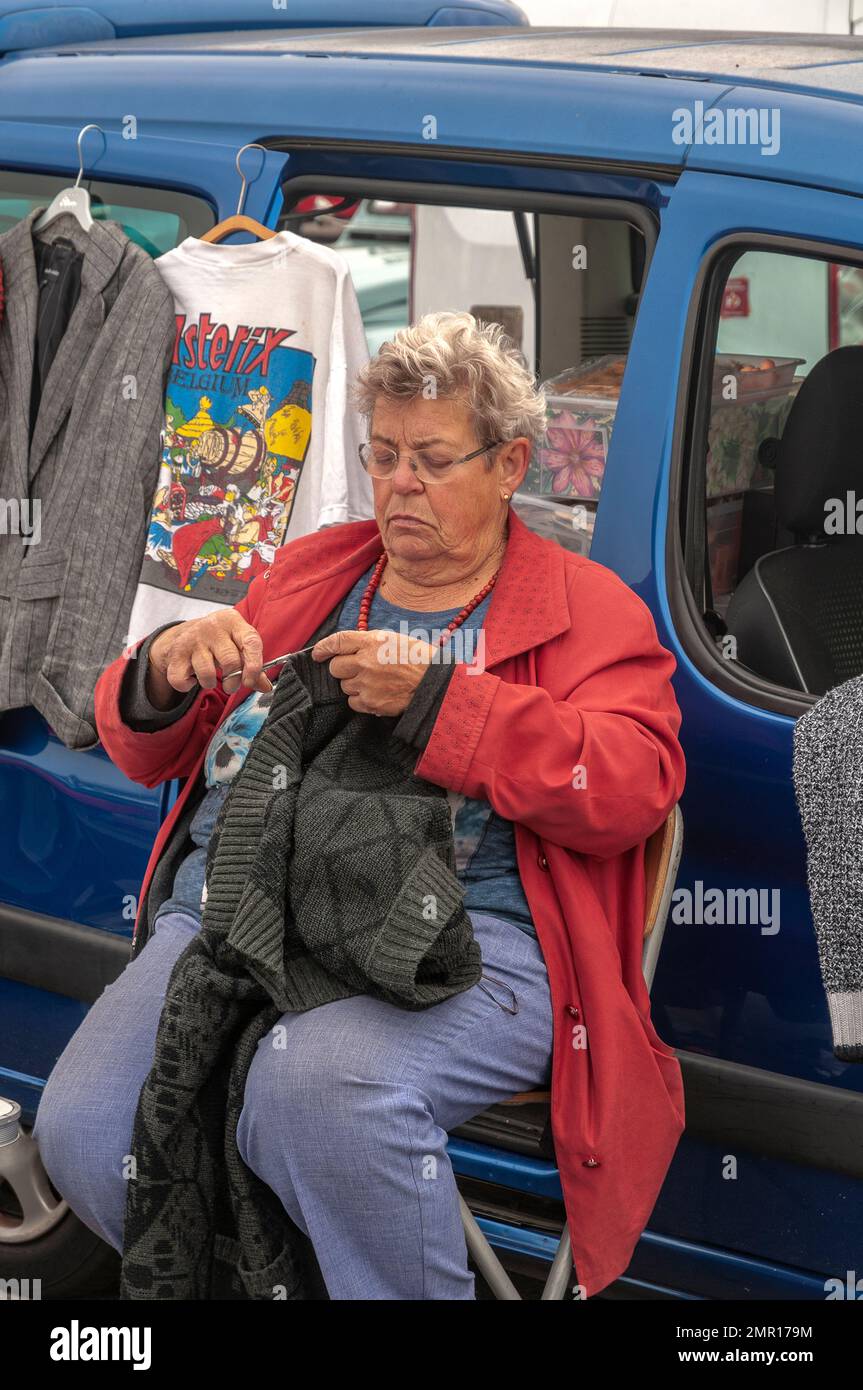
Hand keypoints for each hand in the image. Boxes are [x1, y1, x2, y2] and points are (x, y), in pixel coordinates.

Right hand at [147, 611, 272, 704]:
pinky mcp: (176, 652)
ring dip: (210, 684)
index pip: (251, 642)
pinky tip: (192, 677)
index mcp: (234, 622)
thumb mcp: (239, 645)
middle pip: (230, 661)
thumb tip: (266, 687)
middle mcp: (213, 627)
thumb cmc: (221, 641)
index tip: (250, 682)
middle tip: (231, 685)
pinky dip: (187, 685)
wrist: (187, 632)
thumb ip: (253, 667)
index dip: (254, 666)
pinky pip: (181, 679)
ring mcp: (193, 638)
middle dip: (233, 681)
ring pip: (207, 673)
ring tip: (210, 678)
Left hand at [311, 628, 435, 714]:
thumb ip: (367, 642)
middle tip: (358, 670)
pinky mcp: (371, 702)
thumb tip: (346, 648)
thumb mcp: (393, 639)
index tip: (317, 654)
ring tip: (374, 682)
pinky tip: (376, 694)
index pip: (337, 641)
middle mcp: (365, 662)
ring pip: (344, 686)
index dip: (323, 648)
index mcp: (371, 642)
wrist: (434, 683)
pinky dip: (361, 700)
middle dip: (342, 669)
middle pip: (335, 668)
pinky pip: (353, 702)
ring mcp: (367, 684)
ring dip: (354, 685)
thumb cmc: (417, 659)